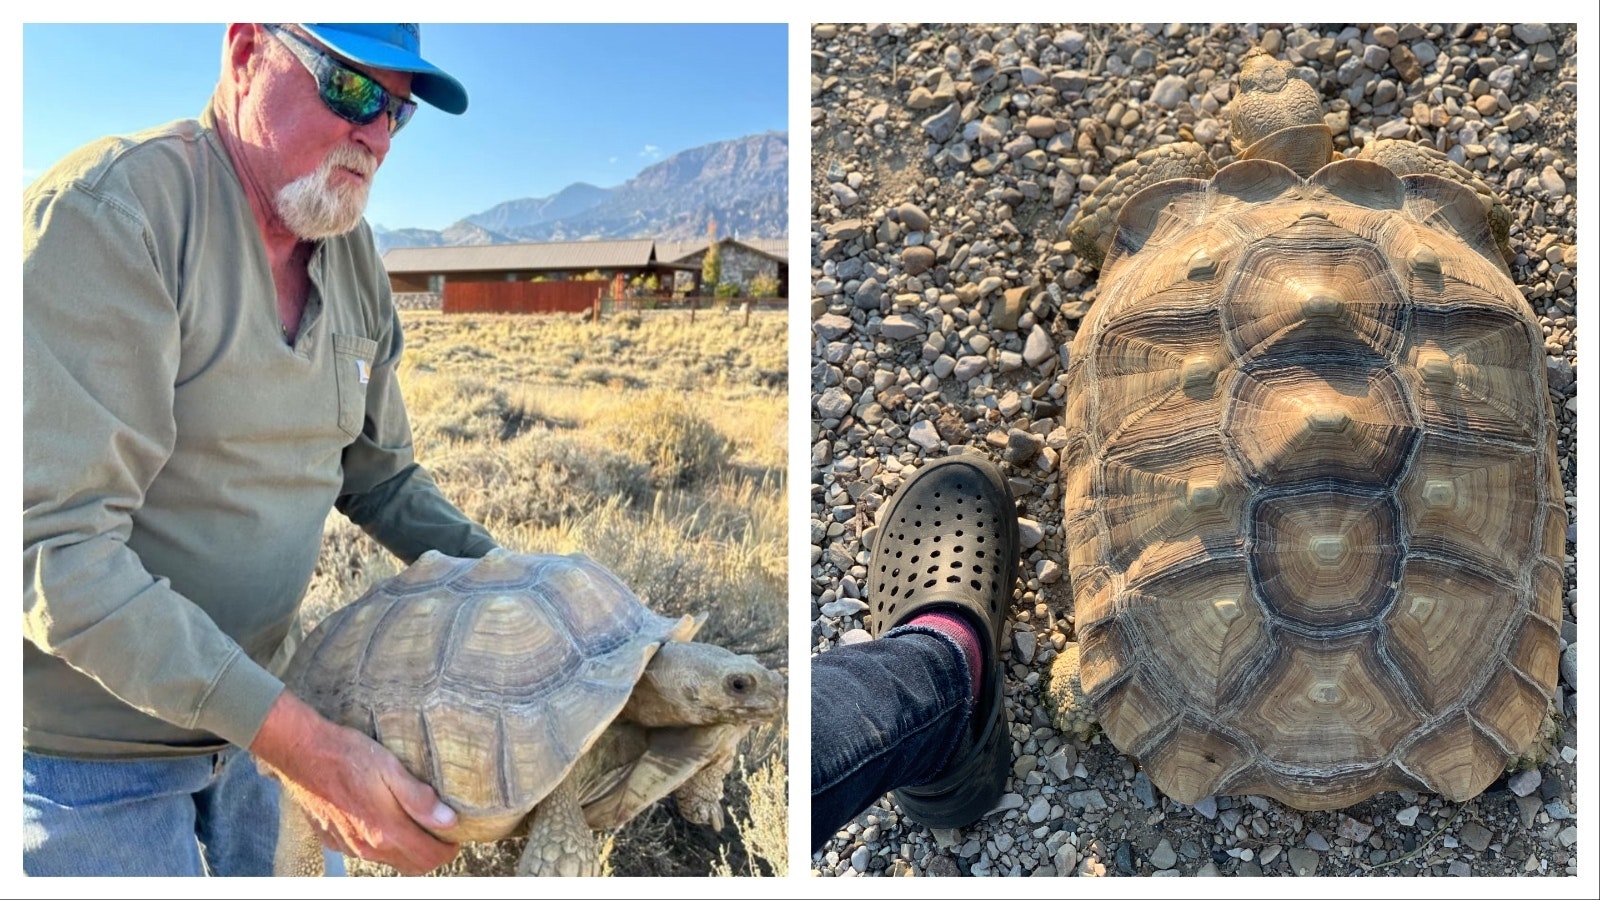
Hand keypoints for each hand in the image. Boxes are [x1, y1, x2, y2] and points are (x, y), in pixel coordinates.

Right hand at [251, 691, 459, 874]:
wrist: (300, 752)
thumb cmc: (348, 755)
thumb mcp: (391, 768)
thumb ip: (420, 799)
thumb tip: (449, 821)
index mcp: (385, 830)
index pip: (429, 858)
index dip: (448, 849)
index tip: (456, 834)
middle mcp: (367, 846)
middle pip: (412, 866)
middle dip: (431, 853)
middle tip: (441, 830)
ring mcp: (348, 846)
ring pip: (388, 861)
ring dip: (407, 849)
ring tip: (415, 822)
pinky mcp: (333, 840)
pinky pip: (365, 852)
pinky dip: (381, 843)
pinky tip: (383, 818)